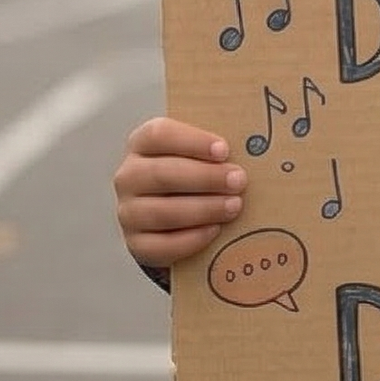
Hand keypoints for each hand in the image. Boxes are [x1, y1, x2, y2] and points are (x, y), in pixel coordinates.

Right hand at [114, 117, 244, 268]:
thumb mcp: (196, 155)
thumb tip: (251, 149)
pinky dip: (191, 239)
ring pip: (162, 212)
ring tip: (234, 206)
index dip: (192, 141)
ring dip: (203, 209)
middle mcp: (129, 176)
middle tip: (239, 180)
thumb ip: (213, 150)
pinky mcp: (136, 244)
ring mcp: (128, 212)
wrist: (167, 216)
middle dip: (205, 178)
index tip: (224, 150)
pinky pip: (162, 245)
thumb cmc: (188, 177)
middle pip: (162, 174)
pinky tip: (215, 231)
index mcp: (142, 144)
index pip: (159, 135)